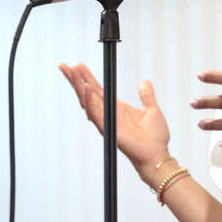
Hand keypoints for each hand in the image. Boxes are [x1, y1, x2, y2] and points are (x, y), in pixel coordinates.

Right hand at [59, 63, 170, 184]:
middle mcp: (108, 114)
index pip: (97, 89)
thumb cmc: (155, 137)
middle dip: (75, 80)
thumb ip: (147, 96)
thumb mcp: (151, 110)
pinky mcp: (109, 130)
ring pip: (87, 101)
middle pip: (87, 94)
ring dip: (78, 87)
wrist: (157, 155)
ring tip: (70, 72)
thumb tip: (144, 82)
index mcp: (117, 108)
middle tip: (64, 66)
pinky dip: (90, 101)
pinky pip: (96, 114)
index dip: (86, 78)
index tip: (78, 66)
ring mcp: (107, 122)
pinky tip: (86, 88)